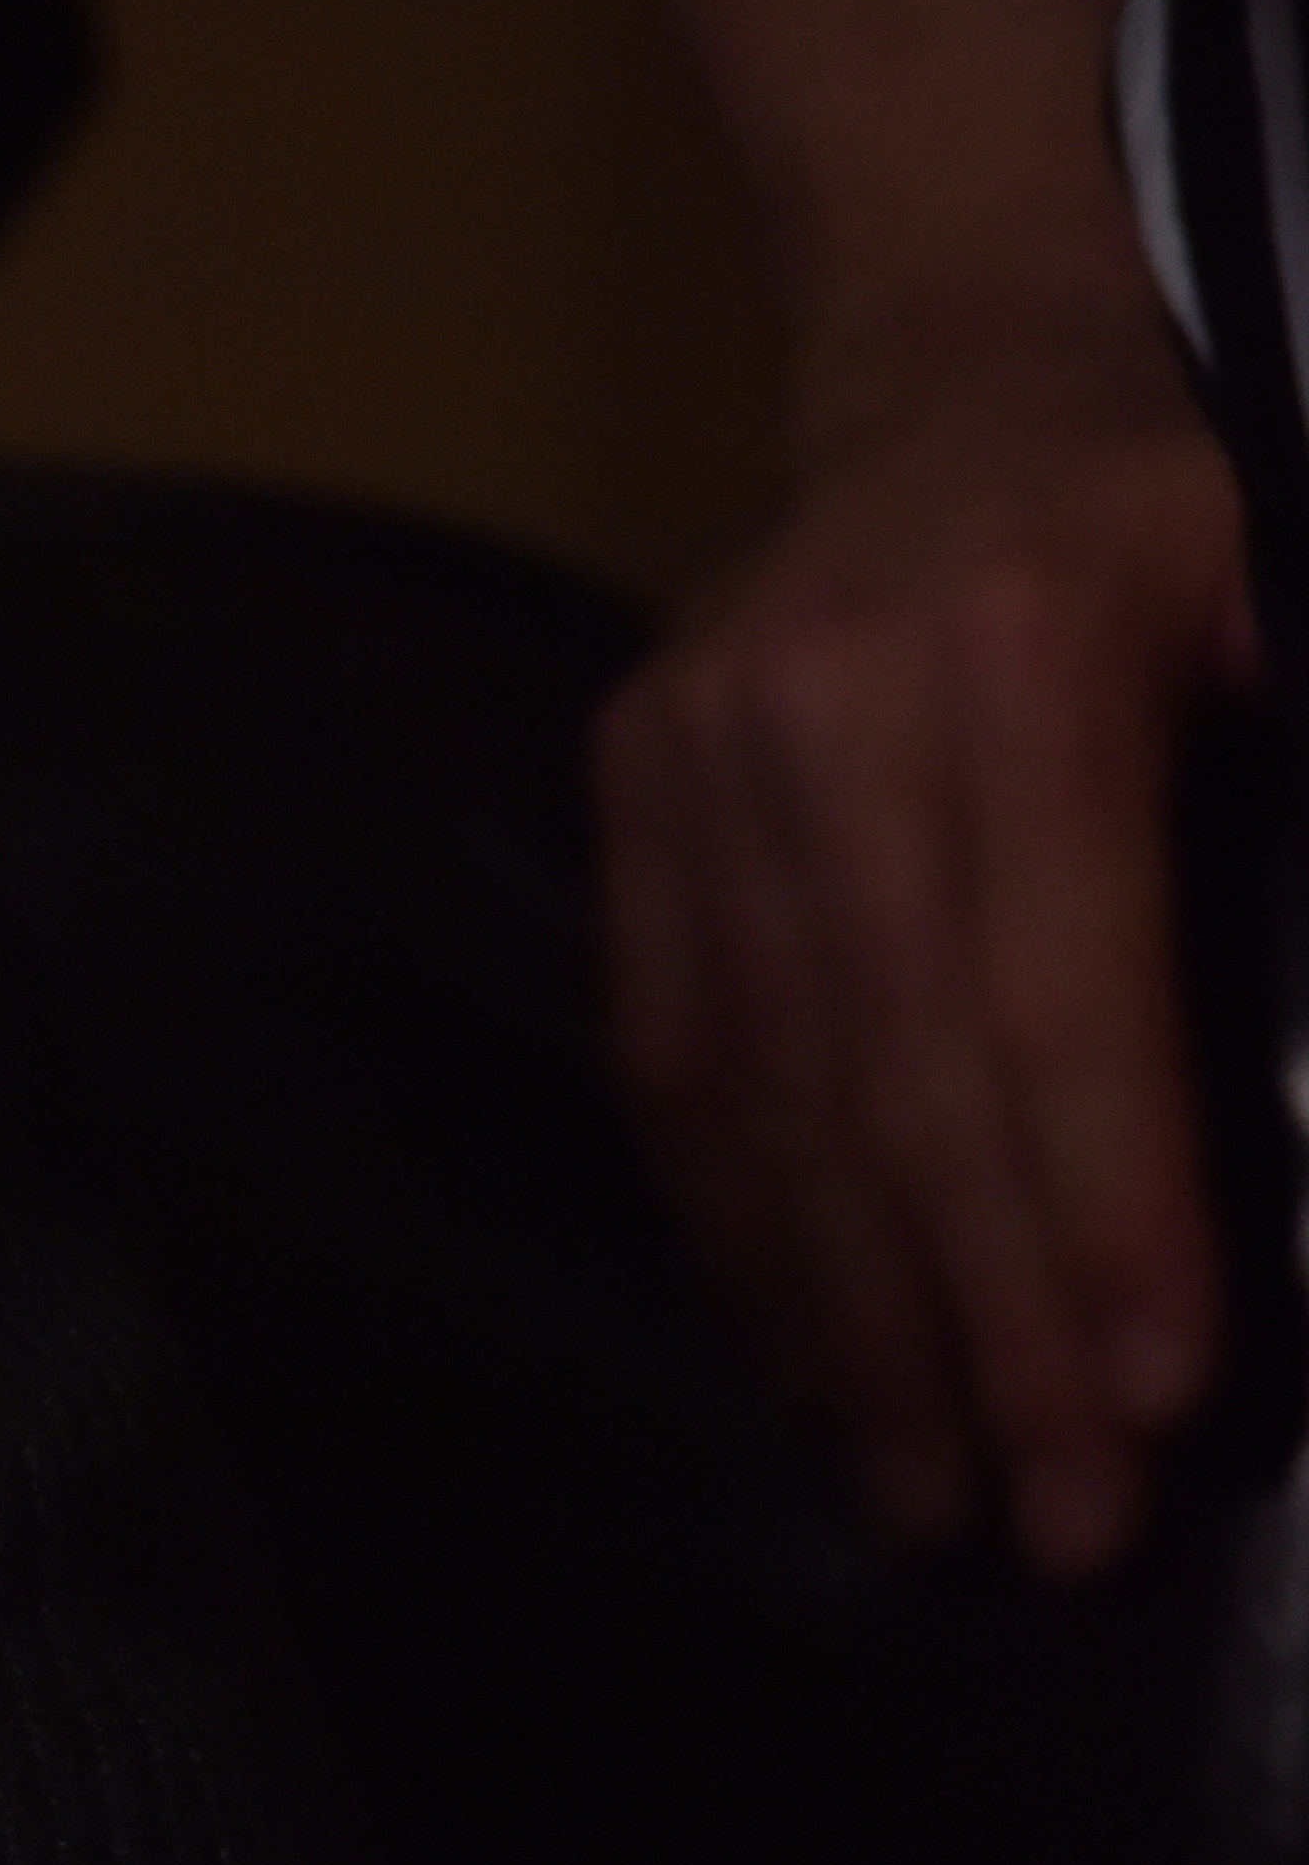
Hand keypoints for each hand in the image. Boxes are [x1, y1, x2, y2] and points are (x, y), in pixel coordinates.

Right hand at [581, 0, 1259, 1578]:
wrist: (956, 340)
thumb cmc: (1194, 493)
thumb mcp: (1300, 588)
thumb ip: (1301, 777)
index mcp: (1011, 648)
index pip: (1053, 977)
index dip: (1103, 1194)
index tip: (1156, 1388)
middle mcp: (811, 709)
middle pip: (899, 1072)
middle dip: (981, 1320)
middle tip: (1054, 1524)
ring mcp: (688, 763)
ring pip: (771, 1093)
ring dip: (855, 1322)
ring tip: (936, 1501)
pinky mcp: (624, 809)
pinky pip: (679, 1066)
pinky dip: (746, 1237)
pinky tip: (816, 1370)